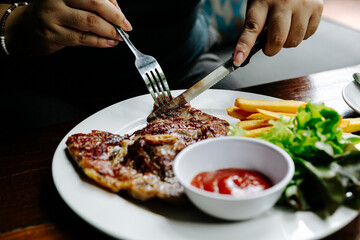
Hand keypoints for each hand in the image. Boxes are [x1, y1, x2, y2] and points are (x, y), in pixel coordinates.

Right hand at [7, 0, 131, 54]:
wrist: (25, 28)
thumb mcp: (71, 1)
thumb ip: (94, 2)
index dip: (113, 6)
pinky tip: (108, 42)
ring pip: (90, 23)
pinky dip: (100, 42)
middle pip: (94, 4)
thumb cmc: (54, 12)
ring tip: (119, 36)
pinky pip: (83, 39)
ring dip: (109, 31)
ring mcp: (53, 16)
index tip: (123, 16)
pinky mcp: (53, 35)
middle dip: (115, 17)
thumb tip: (117, 11)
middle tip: (126, 26)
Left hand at [233, 0, 322, 65]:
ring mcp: (302, 4)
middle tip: (269, 45)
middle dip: (271, 49)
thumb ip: (256, 25)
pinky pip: (308, 35)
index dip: (244, 47)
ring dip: (287, 42)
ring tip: (284, 29)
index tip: (238, 60)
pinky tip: (296, 23)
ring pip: (294, 41)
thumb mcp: (258, 4)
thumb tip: (252, 50)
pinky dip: (301, 35)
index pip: (252, 28)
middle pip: (277, 40)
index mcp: (262, 2)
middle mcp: (284, 2)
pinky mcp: (317, 7)